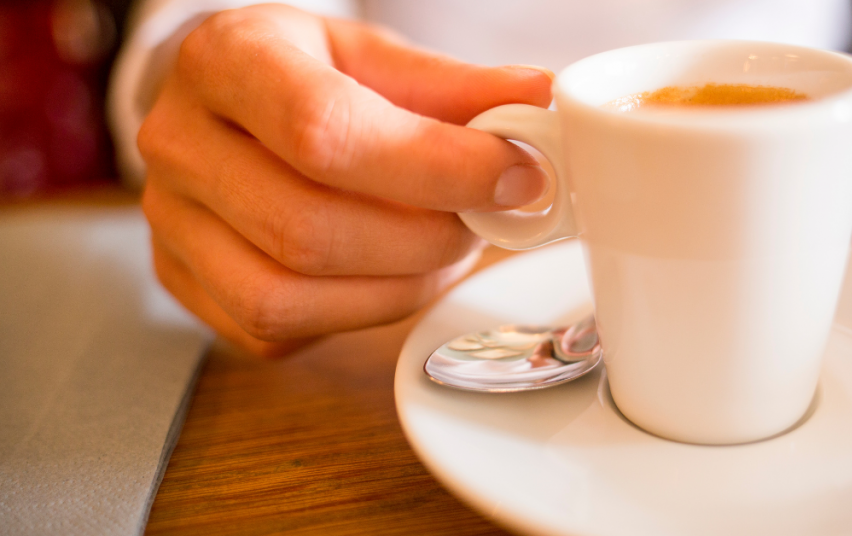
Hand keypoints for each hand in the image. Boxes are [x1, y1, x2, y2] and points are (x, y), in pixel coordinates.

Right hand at [139, 4, 551, 356]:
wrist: (228, 110)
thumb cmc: (305, 78)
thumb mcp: (374, 58)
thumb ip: (454, 87)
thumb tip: (539, 105)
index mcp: (227, 62)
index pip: (322, 131)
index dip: (434, 167)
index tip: (515, 176)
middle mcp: (180, 144)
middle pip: (308, 228)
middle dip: (427, 238)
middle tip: (484, 220)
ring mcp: (172, 225)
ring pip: (288, 295)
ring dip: (396, 284)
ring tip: (442, 248)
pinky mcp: (186, 285)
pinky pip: (278, 330)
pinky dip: (359, 312)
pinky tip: (391, 273)